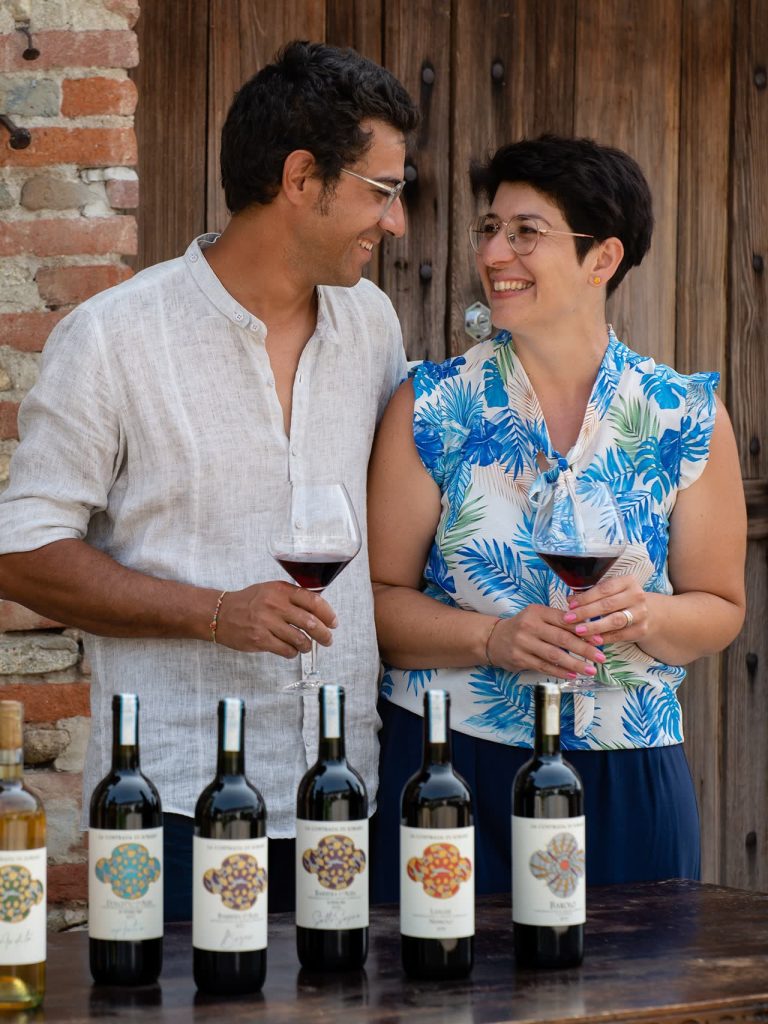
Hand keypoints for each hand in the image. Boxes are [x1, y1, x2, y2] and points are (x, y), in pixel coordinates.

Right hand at [212, 582, 336, 655]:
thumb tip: (319, 609)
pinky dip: (293, 652)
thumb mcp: (271, 590)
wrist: (220, 613)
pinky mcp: (259, 639)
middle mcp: (275, 605)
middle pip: (310, 622)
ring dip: (308, 646)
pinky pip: (286, 650)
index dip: (328, 614)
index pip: (313, 601)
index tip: (333, 622)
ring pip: (300, 639)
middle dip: (324, 634)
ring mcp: (267, 623)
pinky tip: (291, 650)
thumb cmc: (249, 602)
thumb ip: (293, 597)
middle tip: (328, 640)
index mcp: (281, 590)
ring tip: (307, 646)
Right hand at [485, 604, 605, 682]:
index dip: (584, 631)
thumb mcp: (538, 617)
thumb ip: (559, 621)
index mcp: (537, 612)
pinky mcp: (519, 658)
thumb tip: (588, 631)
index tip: (599, 639)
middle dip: (584, 649)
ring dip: (575, 663)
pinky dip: (560, 671)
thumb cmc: (523, 627)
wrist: (494, 638)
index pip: (565, 620)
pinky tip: (572, 674)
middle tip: (600, 657)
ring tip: (590, 670)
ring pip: (554, 655)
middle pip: (562, 638)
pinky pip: (544, 666)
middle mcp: (529, 626)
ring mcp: (523, 643)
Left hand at [562, 575, 647, 642]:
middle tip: (568, 618)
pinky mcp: (641, 630)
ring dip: (594, 627)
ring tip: (578, 630)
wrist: (647, 613)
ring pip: (614, 621)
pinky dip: (604, 638)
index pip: (604, 589)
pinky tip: (591, 640)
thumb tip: (570, 600)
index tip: (570, 605)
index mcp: (628, 581)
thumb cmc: (621, 599)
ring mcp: (640, 613)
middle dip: (586, 612)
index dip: (586, 597)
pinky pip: (619, 635)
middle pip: (608, 605)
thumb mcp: (610, 592)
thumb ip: (591, 594)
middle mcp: (636, 596)